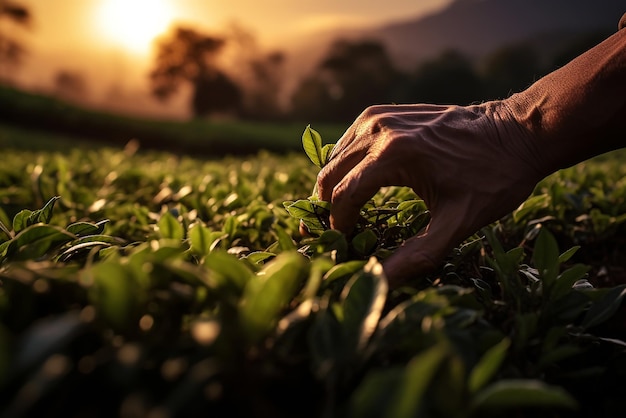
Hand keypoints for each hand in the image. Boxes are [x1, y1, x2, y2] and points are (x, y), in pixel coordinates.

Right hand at [317, 101, 543, 286]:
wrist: (518, 133)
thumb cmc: (493, 179)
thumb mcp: (458, 223)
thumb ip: (417, 255)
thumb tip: (381, 282)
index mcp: (394, 154)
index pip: (344, 195)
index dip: (338, 226)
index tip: (343, 246)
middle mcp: (379, 129)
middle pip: (330, 174)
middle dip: (327, 208)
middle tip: (335, 234)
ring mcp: (380, 116)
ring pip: (334, 157)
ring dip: (334, 186)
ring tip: (345, 215)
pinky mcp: (384, 112)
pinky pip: (348, 142)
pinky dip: (345, 166)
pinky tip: (356, 185)